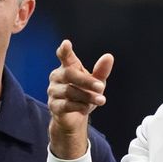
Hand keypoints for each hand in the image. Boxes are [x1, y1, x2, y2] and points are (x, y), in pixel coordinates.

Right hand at [47, 40, 113, 158]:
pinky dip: (79, 106)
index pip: (64, 56)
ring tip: (101, 100)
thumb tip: (109, 56)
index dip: (64, 50)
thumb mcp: (97, 82)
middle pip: (69, 74)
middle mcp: (57, 76)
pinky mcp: (53, 106)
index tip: (66, 43)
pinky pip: (66, 105)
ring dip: (87, 96)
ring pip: (69, 91)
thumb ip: (101, 70)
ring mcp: (53, 91)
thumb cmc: (84, 94)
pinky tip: (87, 108)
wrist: (74, 118)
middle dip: (86, 81)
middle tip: (101, 87)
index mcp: (68, 66)